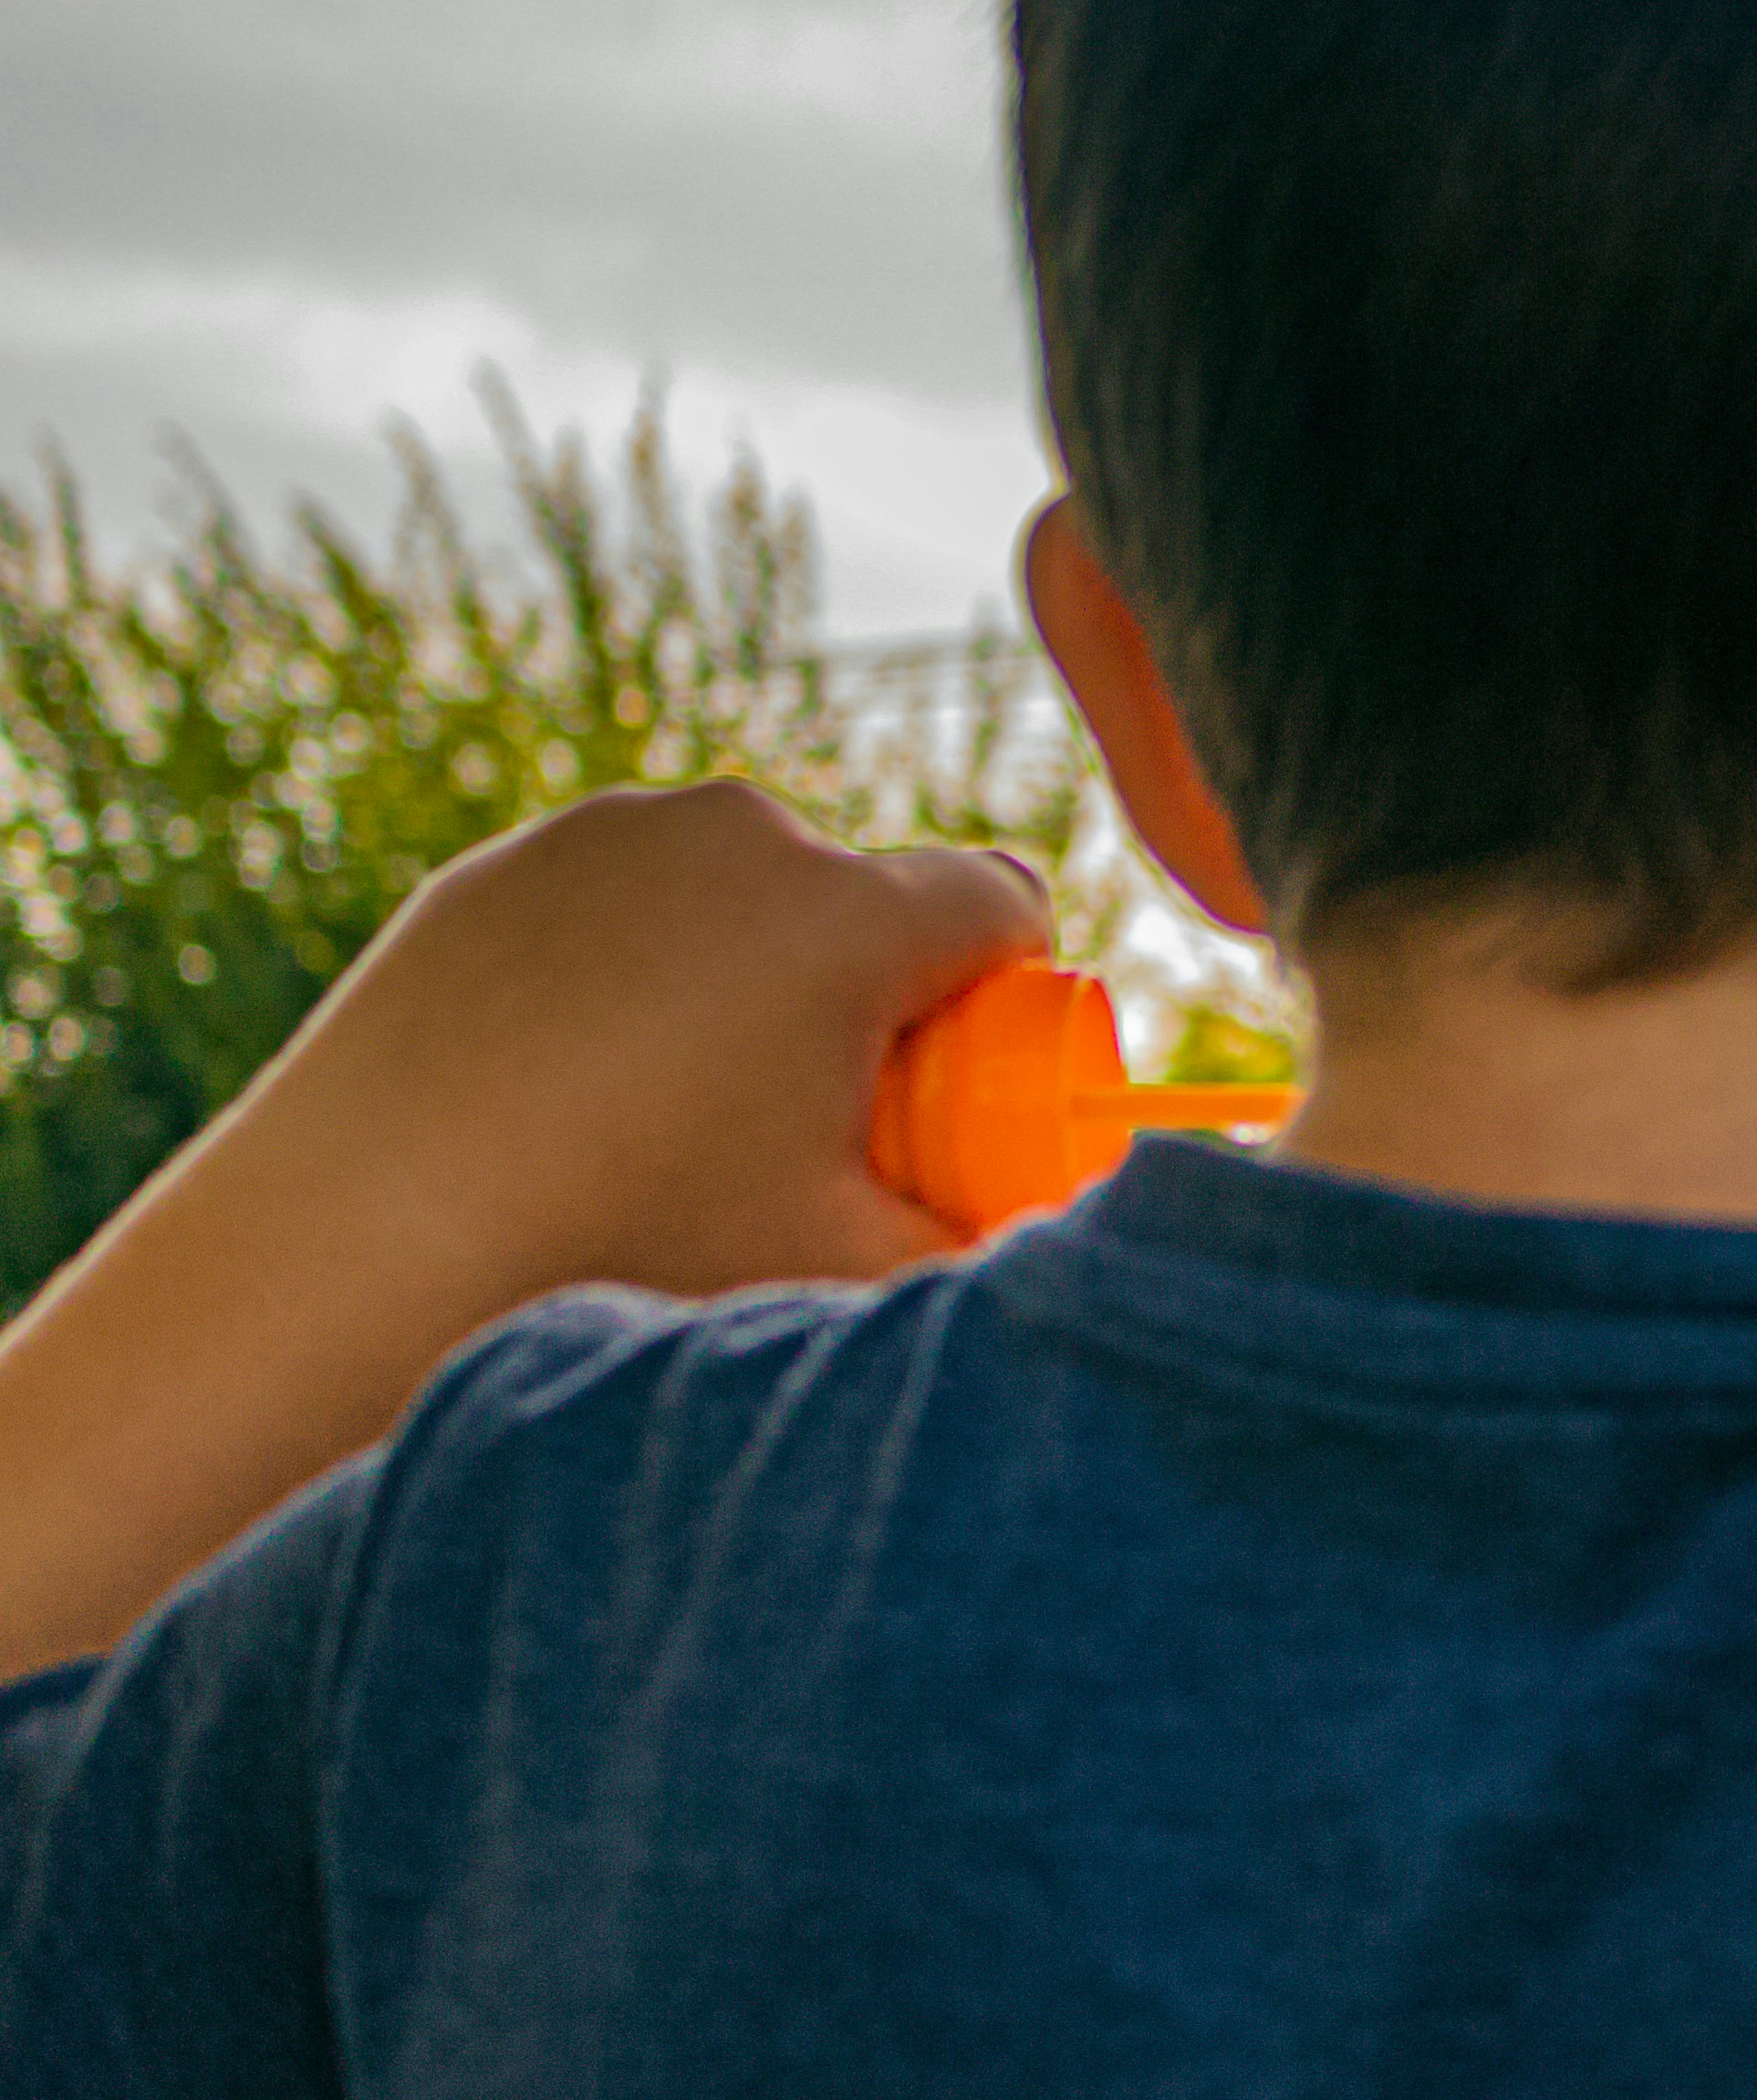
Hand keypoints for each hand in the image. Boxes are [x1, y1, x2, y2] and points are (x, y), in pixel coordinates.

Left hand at [0, 784, 1044, 1666]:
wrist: (350, 1242)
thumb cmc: (619, 1253)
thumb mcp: (842, 1266)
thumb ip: (984, 1239)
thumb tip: (1062, 1227)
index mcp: (844, 913)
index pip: (1004, 902)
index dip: (1006, 1001)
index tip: (956, 1095)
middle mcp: (736, 834)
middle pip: (868, 897)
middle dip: (868, 997)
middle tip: (808, 1135)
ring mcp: (603, 834)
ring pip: (742, 894)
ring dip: (752, 977)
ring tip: (681, 1119)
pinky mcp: (500, 866)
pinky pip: (626, 904)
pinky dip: (636, 975)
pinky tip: (581, 1089)